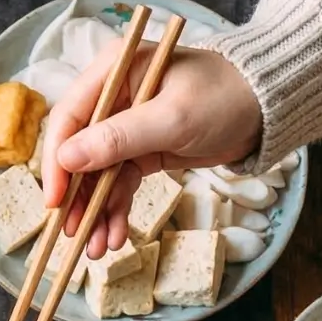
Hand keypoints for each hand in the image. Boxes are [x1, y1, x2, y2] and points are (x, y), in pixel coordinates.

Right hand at [42, 43, 262, 256]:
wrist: (266, 110)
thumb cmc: (224, 98)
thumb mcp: (172, 118)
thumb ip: (119, 138)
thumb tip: (68, 159)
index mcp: (114, 71)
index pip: (68, 117)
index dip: (57, 161)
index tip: (56, 201)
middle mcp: (114, 97)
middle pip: (78, 152)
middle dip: (76, 196)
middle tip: (73, 233)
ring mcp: (126, 128)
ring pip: (97, 176)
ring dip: (95, 213)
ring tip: (96, 248)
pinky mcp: (141, 152)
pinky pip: (119, 186)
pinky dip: (115, 211)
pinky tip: (115, 236)